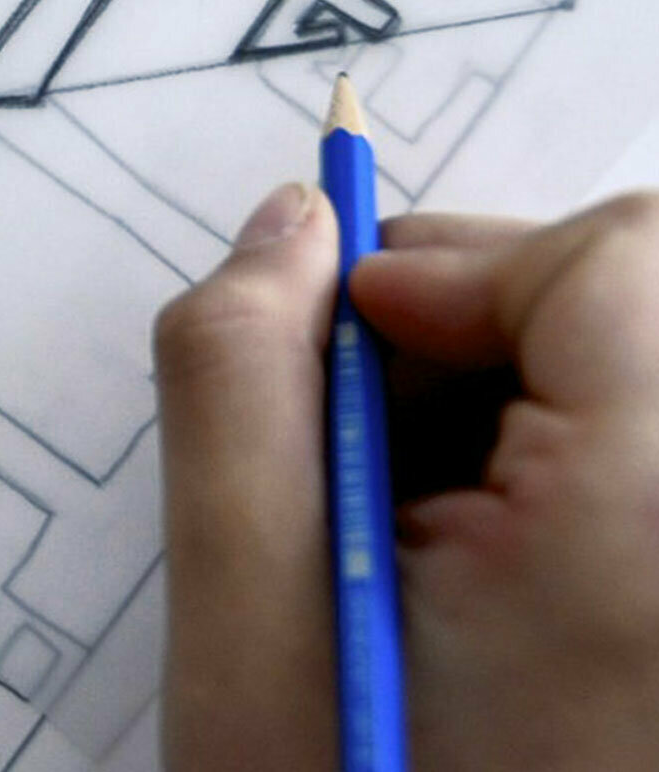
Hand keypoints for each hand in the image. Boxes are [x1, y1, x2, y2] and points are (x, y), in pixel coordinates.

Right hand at [155, 183, 658, 769]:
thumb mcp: (247, 626)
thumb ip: (238, 383)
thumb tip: (290, 228)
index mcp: (658, 533)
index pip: (609, 262)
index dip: (453, 268)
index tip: (343, 335)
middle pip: (633, 300)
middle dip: (475, 325)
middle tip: (364, 448)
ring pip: (637, 363)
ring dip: (513, 396)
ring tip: (418, 532)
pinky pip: (641, 445)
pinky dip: (563, 460)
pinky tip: (488, 564)